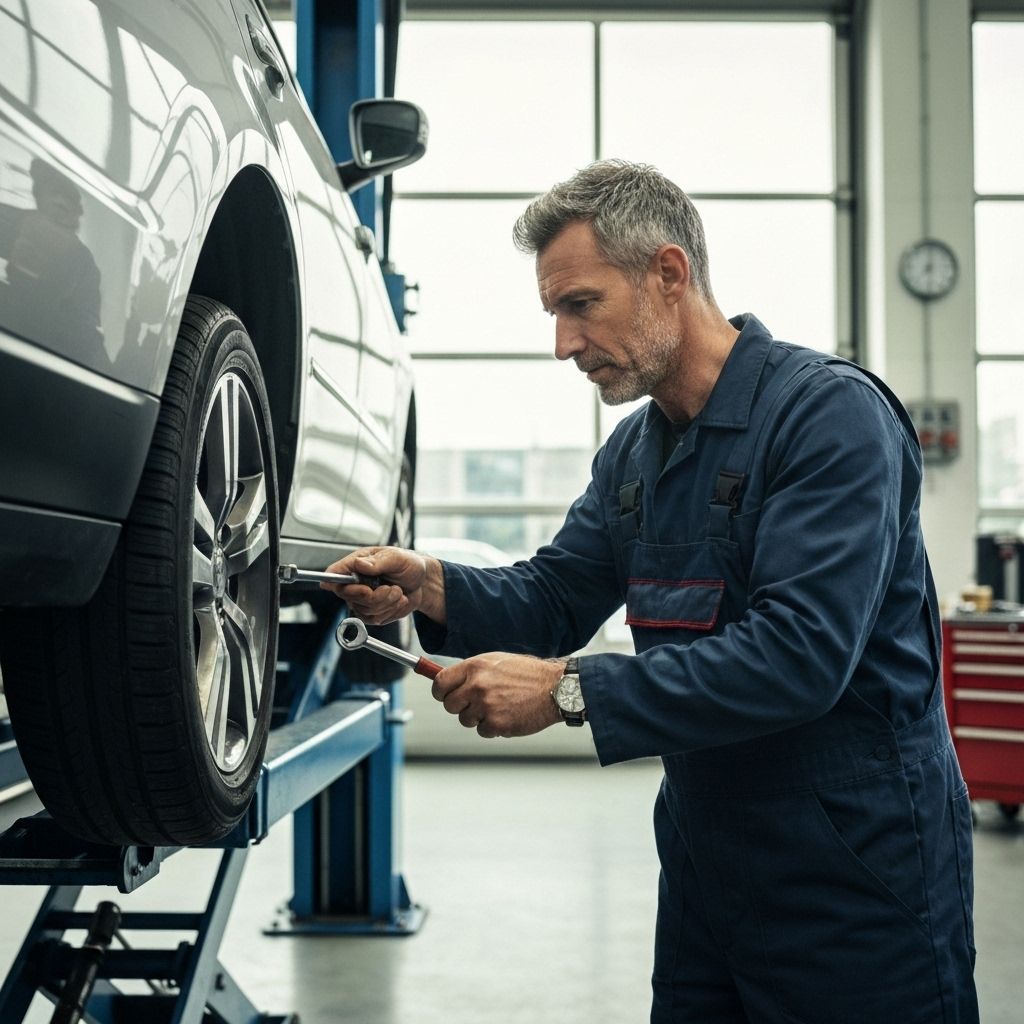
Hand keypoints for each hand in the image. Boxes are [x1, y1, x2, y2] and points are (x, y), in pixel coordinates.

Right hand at [322, 546, 441, 624]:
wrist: (422, 582)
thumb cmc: (408, 564)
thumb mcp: (396, 558)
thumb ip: (377, 562)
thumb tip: (358, 564)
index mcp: (356, 564)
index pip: (334, 574)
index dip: (336, 582)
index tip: (362, 588)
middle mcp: (355, 583)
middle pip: (350, 597)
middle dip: (375, 596)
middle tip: (391, 588)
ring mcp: (362, 600)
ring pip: (365, 610)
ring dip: (387, 603)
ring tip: (398, 591)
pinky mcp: (371, 613)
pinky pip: (376, 619)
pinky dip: (391, 611)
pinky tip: (398, 600)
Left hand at [431, 653, 563, 738]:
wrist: (555, 688)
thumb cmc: (528, 674)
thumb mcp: (497, 661)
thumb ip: (472, 671)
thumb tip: (449, 681)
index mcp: (475, 667)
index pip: (440, 683)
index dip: (440, 692)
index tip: (444, 695)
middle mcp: (477, 686)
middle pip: (449, 705)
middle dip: (460, 706)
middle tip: (476, 702)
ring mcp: (486, 706)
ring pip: (465, 720)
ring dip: (478, 717)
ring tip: (498, 706)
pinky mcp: (497, 724)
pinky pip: (482, 731)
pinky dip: (492, 727)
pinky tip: (507, 715)